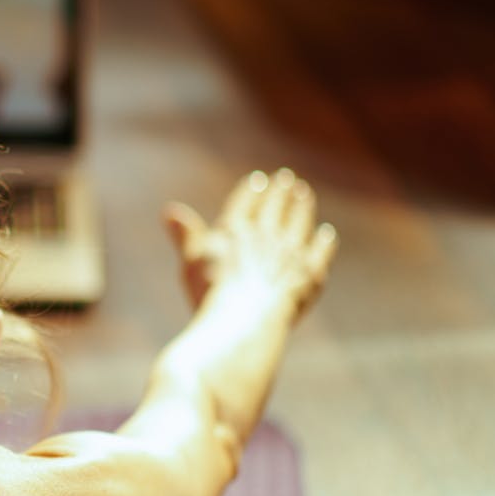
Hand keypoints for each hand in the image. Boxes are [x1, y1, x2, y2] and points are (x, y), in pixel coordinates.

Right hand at [162, 168, 336, 318]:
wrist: (245, 318)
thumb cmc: (210, 292)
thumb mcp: (191, 260)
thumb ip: (186, 234)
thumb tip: (169, 210)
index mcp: (236, 229)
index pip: (246, 203)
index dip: (252, 191)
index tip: (258, 179)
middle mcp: (266, 235)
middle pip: (275, 208)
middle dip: (280, 191)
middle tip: (287, 177)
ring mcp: (291, 253)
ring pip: (299, 222)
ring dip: (302, 206)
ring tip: (304, 193)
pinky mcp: (310, 274)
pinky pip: (320, 252)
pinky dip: (323, 242)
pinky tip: (326, 234)